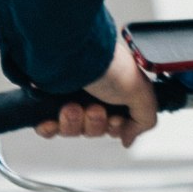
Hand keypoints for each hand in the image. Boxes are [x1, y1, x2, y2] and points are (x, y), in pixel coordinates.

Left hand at [39, 34, 156, 146]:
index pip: (115, 123)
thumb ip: (145, 118)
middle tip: (94, 109)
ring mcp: (69, 98)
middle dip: (94, 123)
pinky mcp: (48, 102)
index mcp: (115, 92)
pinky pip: (48, 128)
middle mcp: (93, 94)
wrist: (72, 53)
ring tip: (72, 107)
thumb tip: (129, 138)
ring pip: (72, 130)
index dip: (114, 127)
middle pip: (94, 129)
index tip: (114, 119)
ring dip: (73, 123)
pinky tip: (52, 120)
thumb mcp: (141, 90)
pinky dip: (50, 128)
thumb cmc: (106, 65)